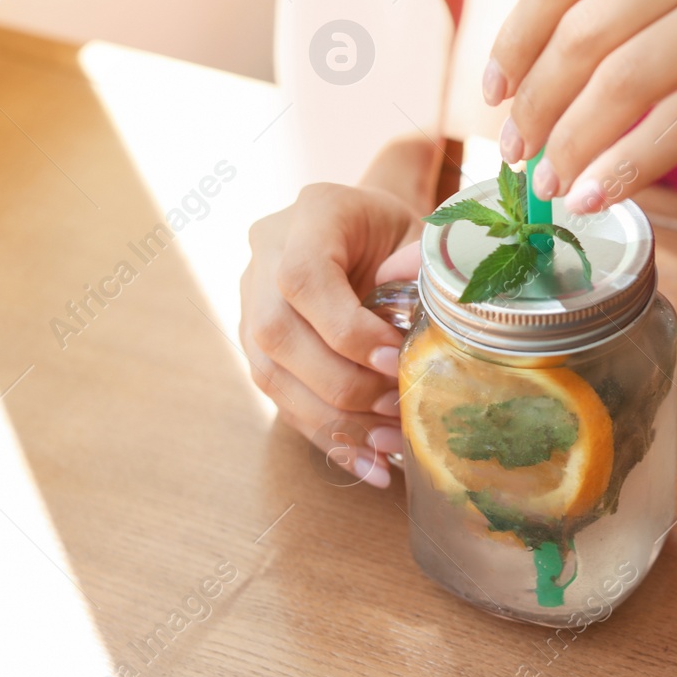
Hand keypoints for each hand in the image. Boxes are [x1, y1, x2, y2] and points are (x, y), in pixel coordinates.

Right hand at [238, 183, 420, 487]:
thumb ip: (423, 267)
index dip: (344, 329)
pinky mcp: (256, 341)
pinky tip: (368, 462)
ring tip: (388, 445)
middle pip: (277, 333)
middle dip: (341, 384)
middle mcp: (266, 253)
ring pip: (269, 373)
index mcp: (311, 213)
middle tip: (397, 407)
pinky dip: (325, 435)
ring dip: (332, 419)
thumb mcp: (424, 233)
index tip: (393, 359)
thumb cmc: (403, 232)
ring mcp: (252, 298)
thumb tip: (407, 326)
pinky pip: (279, 396)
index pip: (303, 278)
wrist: (371, 226)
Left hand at [484, 0, 676, 211]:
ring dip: (572, 142)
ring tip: (553, 184)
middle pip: (581, 30)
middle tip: (518, 152)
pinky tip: (602, 190)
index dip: (515, 38)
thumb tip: (575, 35)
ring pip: (621, 79)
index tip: (494, 87)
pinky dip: (631, 162)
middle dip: (534, 103)